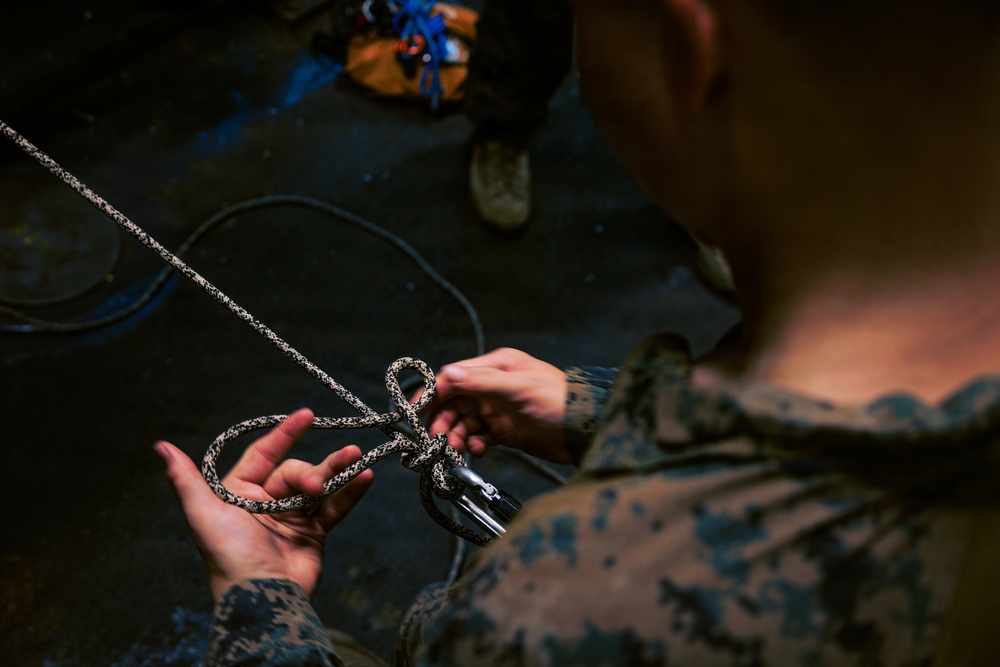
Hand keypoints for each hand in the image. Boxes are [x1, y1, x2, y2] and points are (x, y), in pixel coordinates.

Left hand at [155, 408, 372, 600]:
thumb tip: (161, 446)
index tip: (307, 414)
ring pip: (319, 485)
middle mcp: (266, 502)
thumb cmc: (229, 556)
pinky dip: (350, 492)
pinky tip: (364, 477)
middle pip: (295, 471)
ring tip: (357, 458)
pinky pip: (335, 507)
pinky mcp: (314, 534)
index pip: (264, 453)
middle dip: (311, 470)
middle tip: (316, 484)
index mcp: (240, 493)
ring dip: (339, 470)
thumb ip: (185, 479)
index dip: (285, 433)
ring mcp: (292, 517)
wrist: (262, 598)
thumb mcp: (204, 513)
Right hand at [427, 348, 570, 462]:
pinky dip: (474, 444)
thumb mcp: (518, 388)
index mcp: (496, 366)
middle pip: (454, 401)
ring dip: (457, 434)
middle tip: (437, 438)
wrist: (585, 431)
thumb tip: (448, 374)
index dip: (432, 392)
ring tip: (457, 447)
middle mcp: (494, 385)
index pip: (454, 376)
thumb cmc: (558, 401)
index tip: (414, 411)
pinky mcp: (505, 430)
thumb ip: (481, 382)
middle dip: (443, 419)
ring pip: (464, 421)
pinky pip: (479, 436)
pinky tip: (479, 450)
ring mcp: (498, 408)